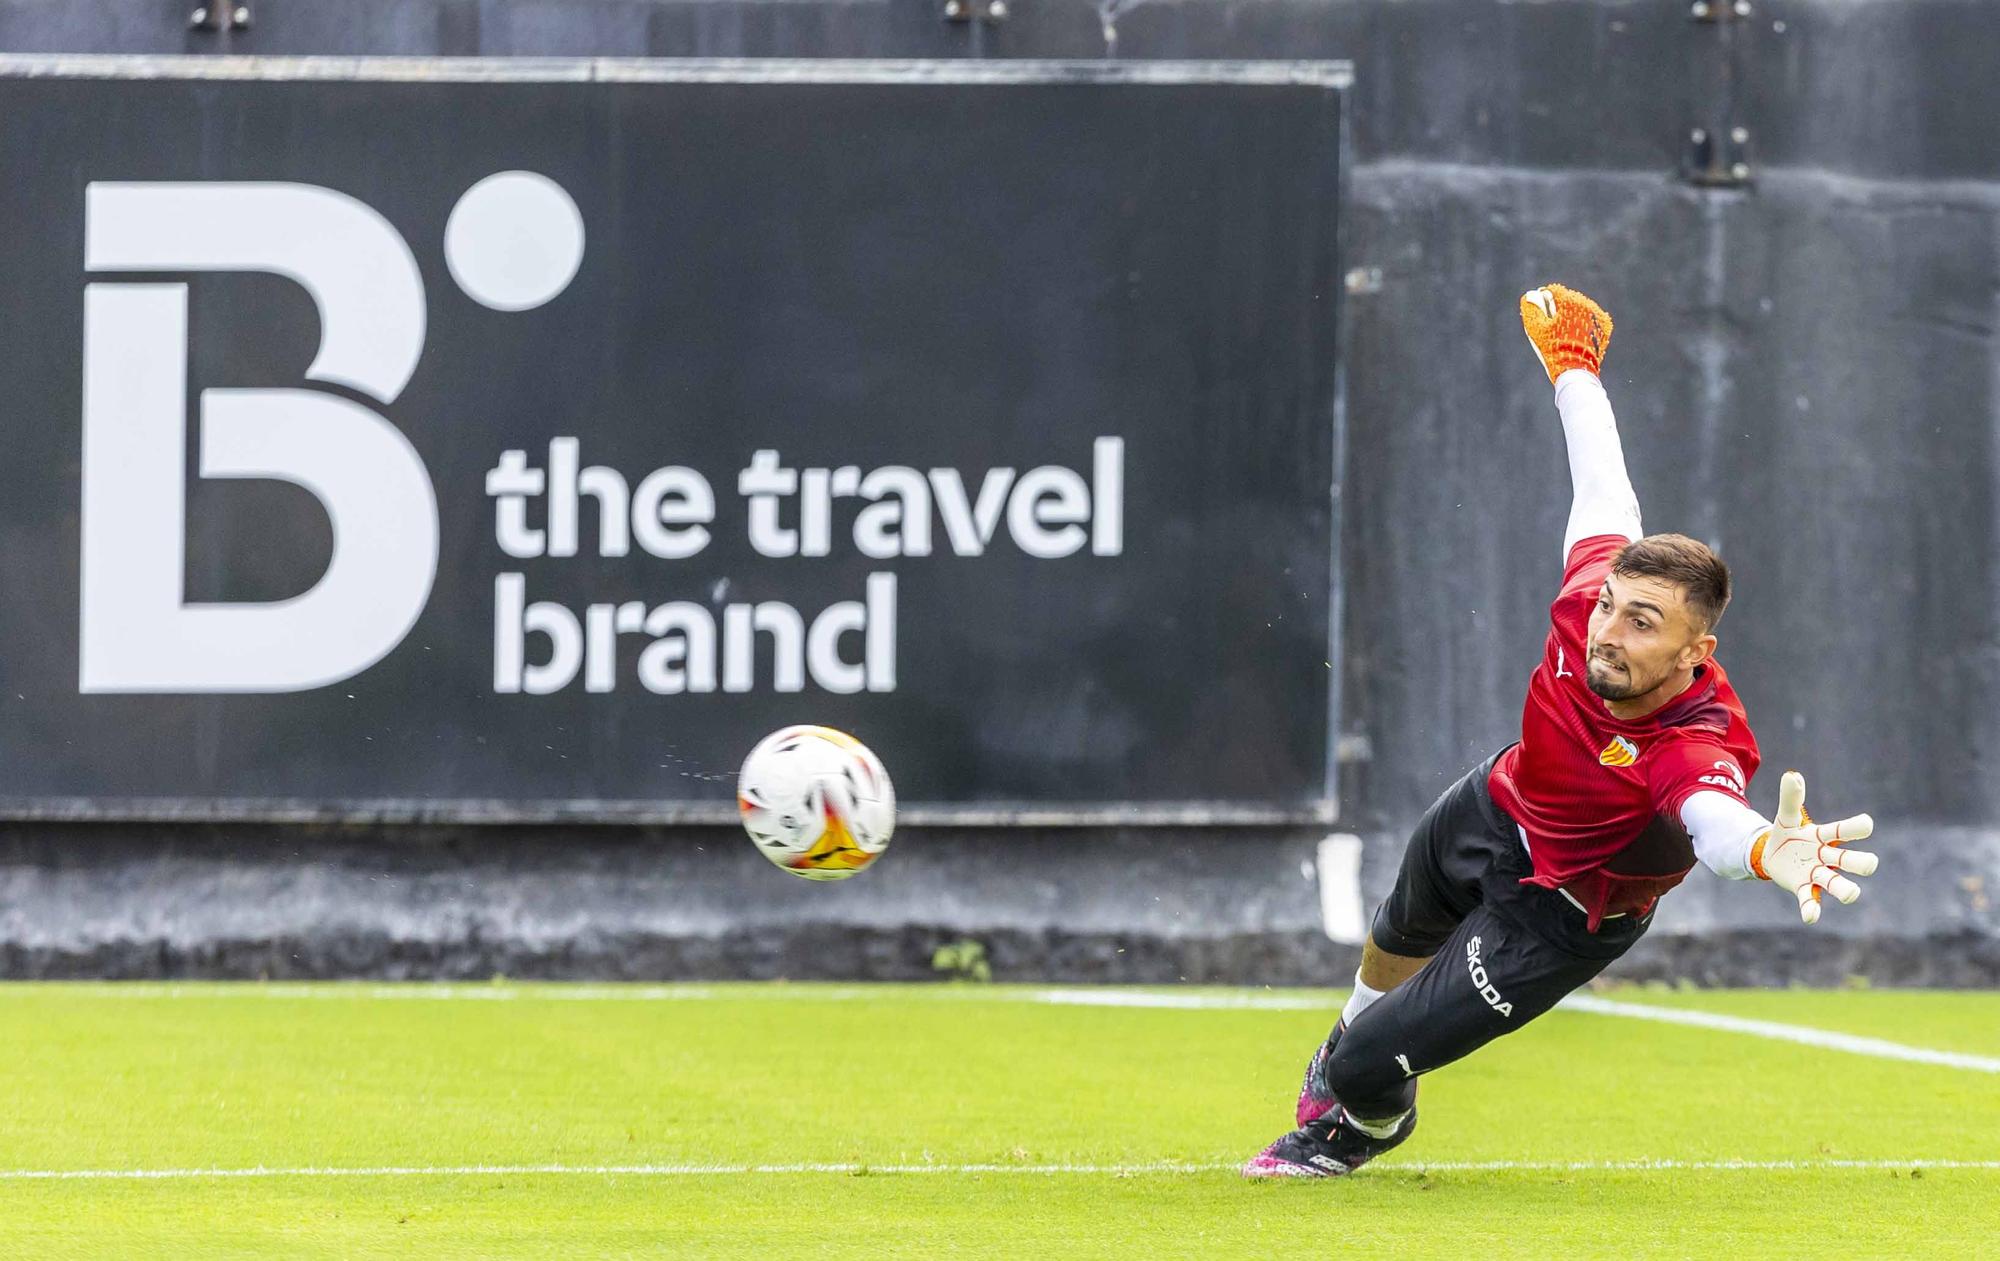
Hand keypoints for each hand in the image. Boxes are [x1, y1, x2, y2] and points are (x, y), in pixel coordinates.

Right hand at [1519, 284, 1613, 384]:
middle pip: (1567, 300)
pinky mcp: (1604, 327)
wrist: (1576, 371)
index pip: (1553, 291)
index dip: (1543, 302)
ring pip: (1580, 310)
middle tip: (1552, 329)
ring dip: (1571, 317)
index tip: (1540, 315)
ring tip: (1564, 335)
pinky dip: (1583, 325)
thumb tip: (1529, 296)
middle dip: (1558, 311)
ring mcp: (1597, 315)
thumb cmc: (1553, 349)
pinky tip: (1576, 337)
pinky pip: (1590, 320)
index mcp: (1570, 301)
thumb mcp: (1536, 329)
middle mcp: (1587, 304)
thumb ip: (1530, 309)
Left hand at [1750, 770, 1877, 924]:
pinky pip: (1810, 900)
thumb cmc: (1788, 834)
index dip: (1857, 828)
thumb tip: (1791, 775)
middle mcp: (1827, 857)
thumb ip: (1791, 798)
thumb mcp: (1786, 816)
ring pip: (1837, 883)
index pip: (1846, 831)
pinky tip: (1810, 917)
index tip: (1866, 824)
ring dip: (1846, 889)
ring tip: (1852, 895)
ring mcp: (1817, 874)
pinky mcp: (1803, 888)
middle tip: (1869, 864)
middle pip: (1851, 861)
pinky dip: (1812, 909)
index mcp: (1825, 836)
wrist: (1773, 855)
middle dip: (1862, 863)